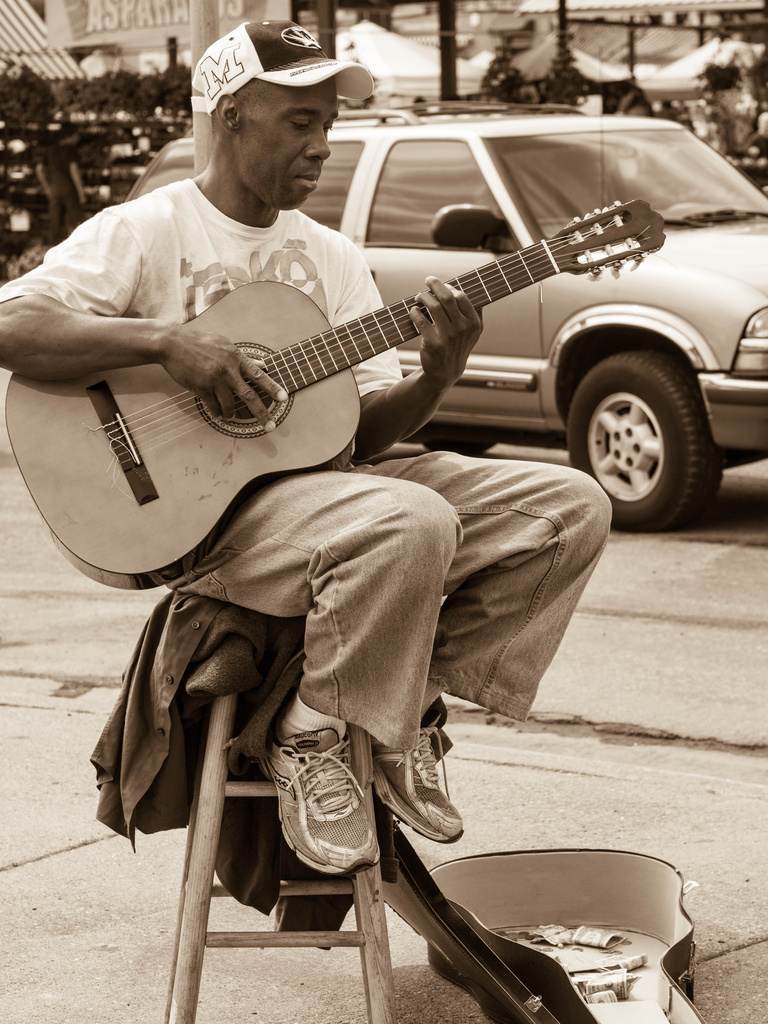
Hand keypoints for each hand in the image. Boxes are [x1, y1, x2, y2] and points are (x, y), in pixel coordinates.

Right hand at [159, 324, 287, 426]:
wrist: (173, 343)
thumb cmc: (200, 342)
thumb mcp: (224, 345)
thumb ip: (243, 358)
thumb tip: (261, 364)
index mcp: (236, 357)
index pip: (258, 375)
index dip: (272, 387)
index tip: (283, 398)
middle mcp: (227, 369)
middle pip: (249, 396)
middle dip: (261, 413)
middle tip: (270, 426)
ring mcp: (214, 379)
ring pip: (229, 406)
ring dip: (231, 414)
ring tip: (230, 416)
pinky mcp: (200, 387)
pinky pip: (213, 406)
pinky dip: (216, 412)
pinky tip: (217, 414)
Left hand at [409, 277, 482, 391]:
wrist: (445, 372)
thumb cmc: (457, 347)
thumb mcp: (472, 332)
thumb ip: (472, 312)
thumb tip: (464, 287)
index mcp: (474, 323)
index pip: (462, 296)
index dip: (449, 287)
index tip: (441, 285)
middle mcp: (463, 329)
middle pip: (447, 297)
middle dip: (435, 285)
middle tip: (428, 280)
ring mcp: (448, 336)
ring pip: (433, 306)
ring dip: (423, 297)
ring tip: (418, 297)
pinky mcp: (433, 343)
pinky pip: (421, 320)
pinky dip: (415, 312)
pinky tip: (414, 310)